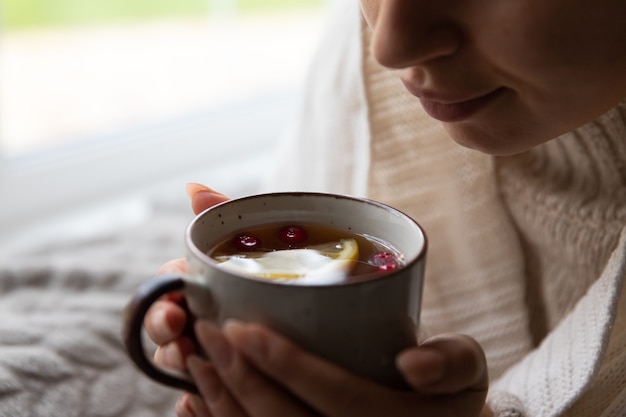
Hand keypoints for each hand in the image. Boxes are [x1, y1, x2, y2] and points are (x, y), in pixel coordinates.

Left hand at [144, 183, 491, 416]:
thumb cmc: (448, 399)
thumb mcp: (465, 371)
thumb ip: (450, 361)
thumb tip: (411, 364)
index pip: (341, 398)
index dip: (289, 365)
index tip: (245, 327)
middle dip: (238, 379)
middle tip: (206, 333)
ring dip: (220, 404)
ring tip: (193, 359)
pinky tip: (192, 404)